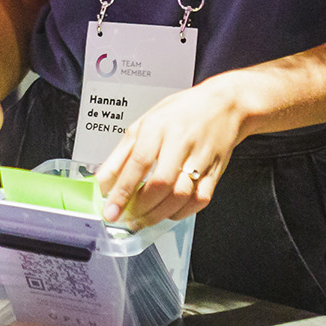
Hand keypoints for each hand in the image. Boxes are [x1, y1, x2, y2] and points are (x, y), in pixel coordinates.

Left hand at [94, 79, 244, 228]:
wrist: (224, 106)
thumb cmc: (180, 113)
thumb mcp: (143, 124)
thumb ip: (120, 156)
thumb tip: (101, 183)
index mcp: (158, 127)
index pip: (138, 162)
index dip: (123, 190)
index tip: (110, 210)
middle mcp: (181, 142)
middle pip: (161, 183)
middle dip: (140, 207)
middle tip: (125, 218)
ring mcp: (201, 158)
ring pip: (181, 195)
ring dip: (159, 214)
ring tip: (142, 219)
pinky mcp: (216, 172)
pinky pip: (200, 200)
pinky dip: (181, 212)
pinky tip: (167, 213)